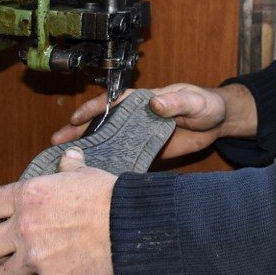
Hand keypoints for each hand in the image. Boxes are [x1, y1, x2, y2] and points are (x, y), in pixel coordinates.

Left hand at [0, 149, 116, 274]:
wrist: (129, 225)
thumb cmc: (108, 197)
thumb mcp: (85, 174)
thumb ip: (68, 169)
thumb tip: (69, 158)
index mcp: (28, 195)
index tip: (1, 218)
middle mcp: (24, 226)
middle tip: (9, 248)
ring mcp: (35, 256)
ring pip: (5, 273)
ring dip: (18, 269)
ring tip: (34, 263)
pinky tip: (65, 266)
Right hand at [51, 82, 255, 158]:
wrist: (219, 122)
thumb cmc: (205, 103)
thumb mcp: (193, 100)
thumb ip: (176, 101)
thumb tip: (155, 102)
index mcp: (144, 100)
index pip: (114, 102)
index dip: (94, 110)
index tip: (75, 118)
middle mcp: (137, 116)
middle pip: (103, 123)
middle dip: (79, 131)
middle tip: (56, 142)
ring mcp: (140, 134)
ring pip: (110, 140)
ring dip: (89, 148)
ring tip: (65, 160)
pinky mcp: (148, 151)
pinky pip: (125, 157)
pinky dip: (109, 163)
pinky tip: (94, 175)